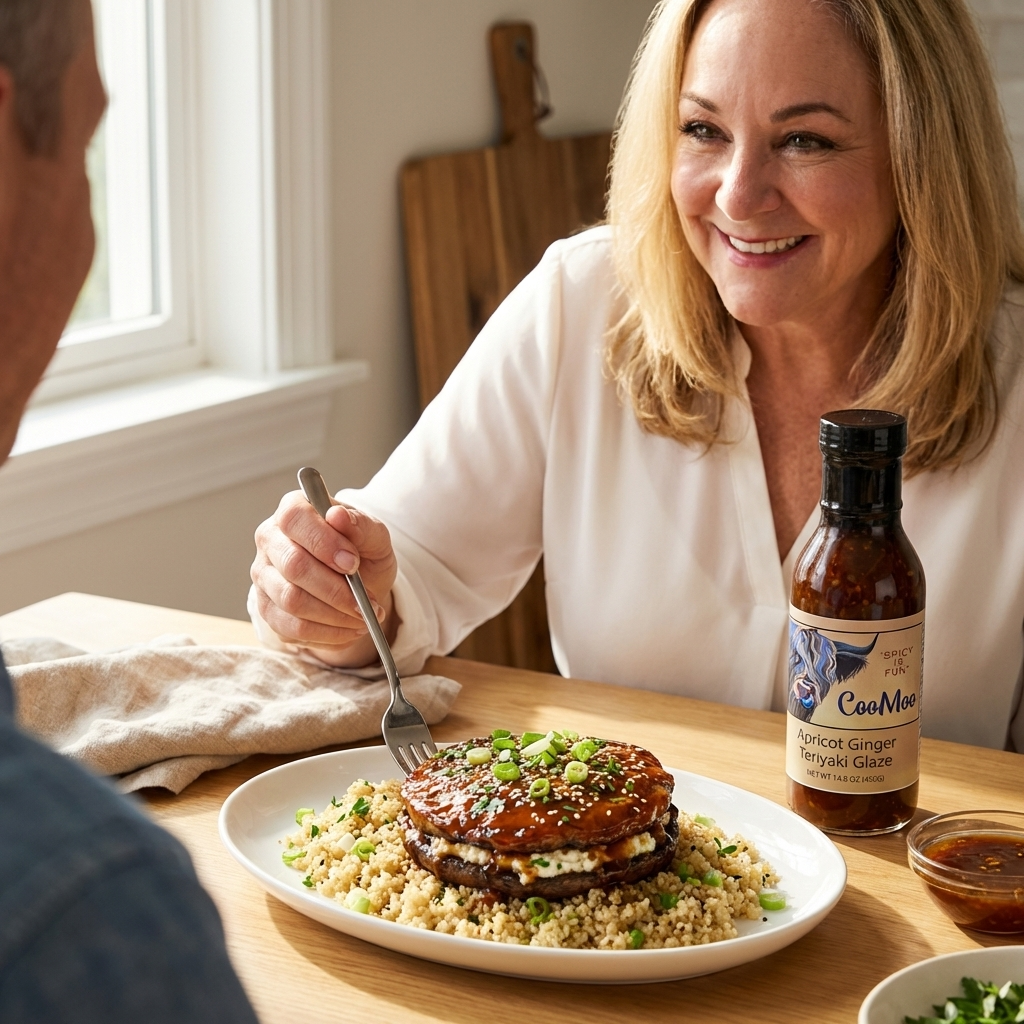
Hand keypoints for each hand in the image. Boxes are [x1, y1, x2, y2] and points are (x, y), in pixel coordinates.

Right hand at [250, 490, 397, 665]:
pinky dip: (326, 633)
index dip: (323, 543)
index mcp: (293, 510)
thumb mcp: (374, 537)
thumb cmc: (362, 554)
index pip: (294, 519)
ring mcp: (263, 575)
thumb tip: (337, 515)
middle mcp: (270, 539)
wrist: (359, 585)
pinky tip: (348, 629)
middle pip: (293, 565)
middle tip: (366, 602)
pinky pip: (291, 627)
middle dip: (336, 589)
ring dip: (334, 615)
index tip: (353, 564)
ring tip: (362, 617)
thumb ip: (361, 525)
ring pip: (291, 600)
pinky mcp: (266, 607)